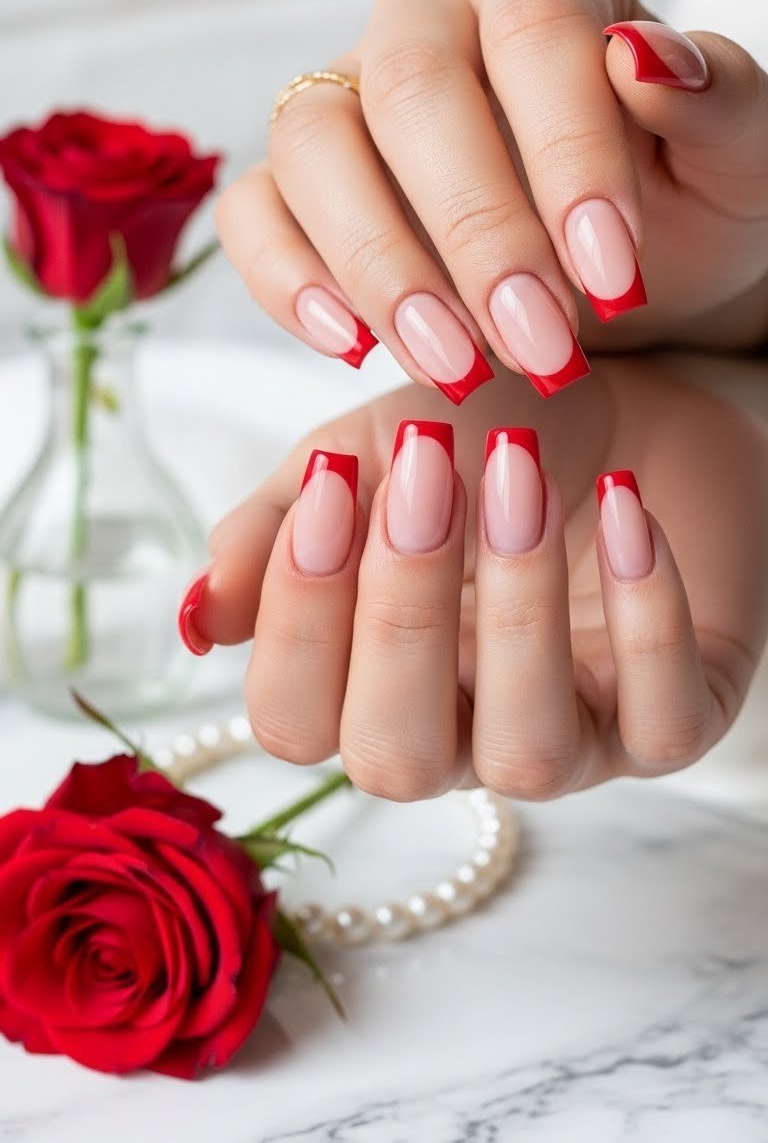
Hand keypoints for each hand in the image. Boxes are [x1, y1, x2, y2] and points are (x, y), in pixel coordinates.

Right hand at [178, 360, 767, 798]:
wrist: (617, 404)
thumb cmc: (474, 439)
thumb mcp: (358, 457)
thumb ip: (271, 529)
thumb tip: (200, 618)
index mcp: (366, 686)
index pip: (293, 721)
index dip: (297, 619)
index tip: (330, 485)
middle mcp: (457, 735)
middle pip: (394, 761)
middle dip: (399, 616)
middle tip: (425, 474)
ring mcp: (569, 739)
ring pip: (526, 755)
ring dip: (517, 610)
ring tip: (517, 472)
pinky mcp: (671, 722)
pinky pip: (662, 718)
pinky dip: (647, 613)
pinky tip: (626, 508)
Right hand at [217, 0, 767, 405]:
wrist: (626, 269)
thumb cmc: (683, 200)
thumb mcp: (737, 158)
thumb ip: (716, 100)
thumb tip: (645, 57)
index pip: (533, 31)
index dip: (568, 154)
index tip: (612, 277)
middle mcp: (427, 24)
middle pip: (410, 89)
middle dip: (475, 232)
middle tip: (540, 347)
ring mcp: (347, 100)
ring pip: (313, 145)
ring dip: (380, 266)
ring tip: (454, 365)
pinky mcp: (296, 187)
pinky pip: (254, 213)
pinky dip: (286, 279)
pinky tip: (354, 346)